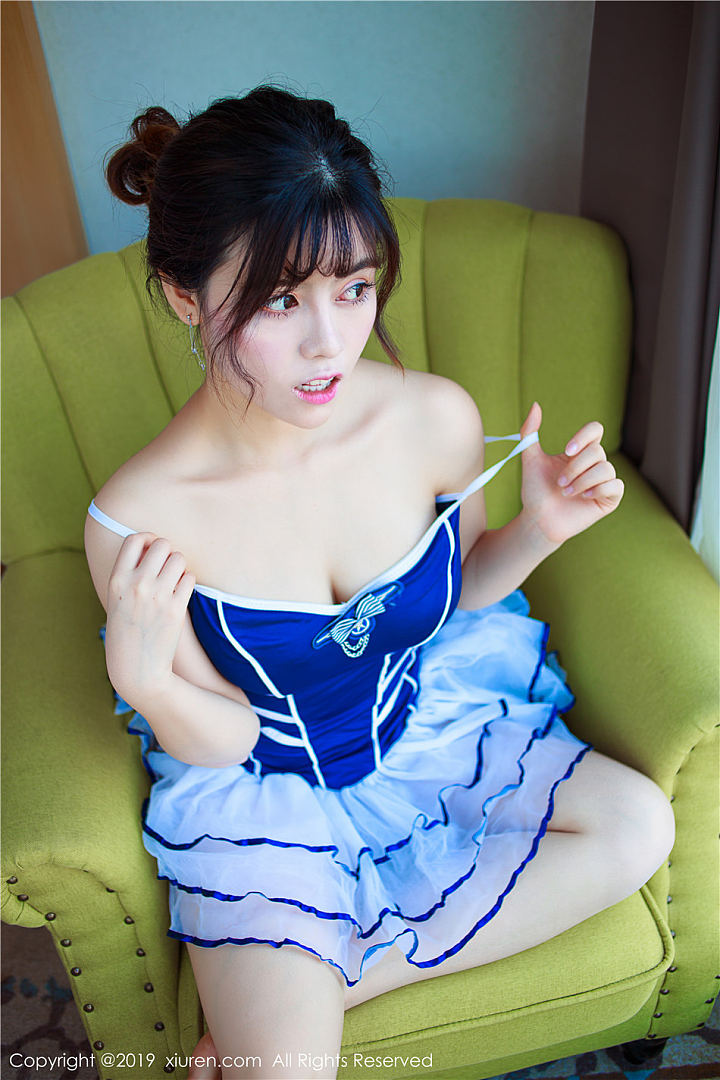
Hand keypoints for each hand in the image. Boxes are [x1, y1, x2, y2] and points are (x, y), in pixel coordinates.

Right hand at [104, 533, 195, 704]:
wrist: (136, 668)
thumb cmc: (126, 631)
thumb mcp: (116, 600)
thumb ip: (129, 573)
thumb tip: (152, 544)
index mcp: (116, 580)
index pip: (134, 539)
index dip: (147, 539)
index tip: (151, 550)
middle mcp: (136, 585)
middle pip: (162, 544)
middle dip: (167, 552)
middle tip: (166, 567)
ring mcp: (157, 596)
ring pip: (179, 558)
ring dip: (180, 566)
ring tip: (173, 581)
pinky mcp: (175, 609)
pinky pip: (190, 578)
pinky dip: (188, 582)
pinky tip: (180, 593)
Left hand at [518, 402, 623, 546]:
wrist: (538, 519)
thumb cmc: (535, 490)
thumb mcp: (530, 459)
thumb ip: (530, 432)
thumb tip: (535, 405)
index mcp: (580, 452)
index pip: (595, 430)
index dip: (584, 436)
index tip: (567, 450)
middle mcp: (594, 464)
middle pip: (597, 451)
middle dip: (575, 467)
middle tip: (559, 482)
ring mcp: (603, 481)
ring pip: (606, 468)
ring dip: (582, 481)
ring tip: (565, 492)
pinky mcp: (610, 498)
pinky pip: (615, 486)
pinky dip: (598, 489)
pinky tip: (584, 497)